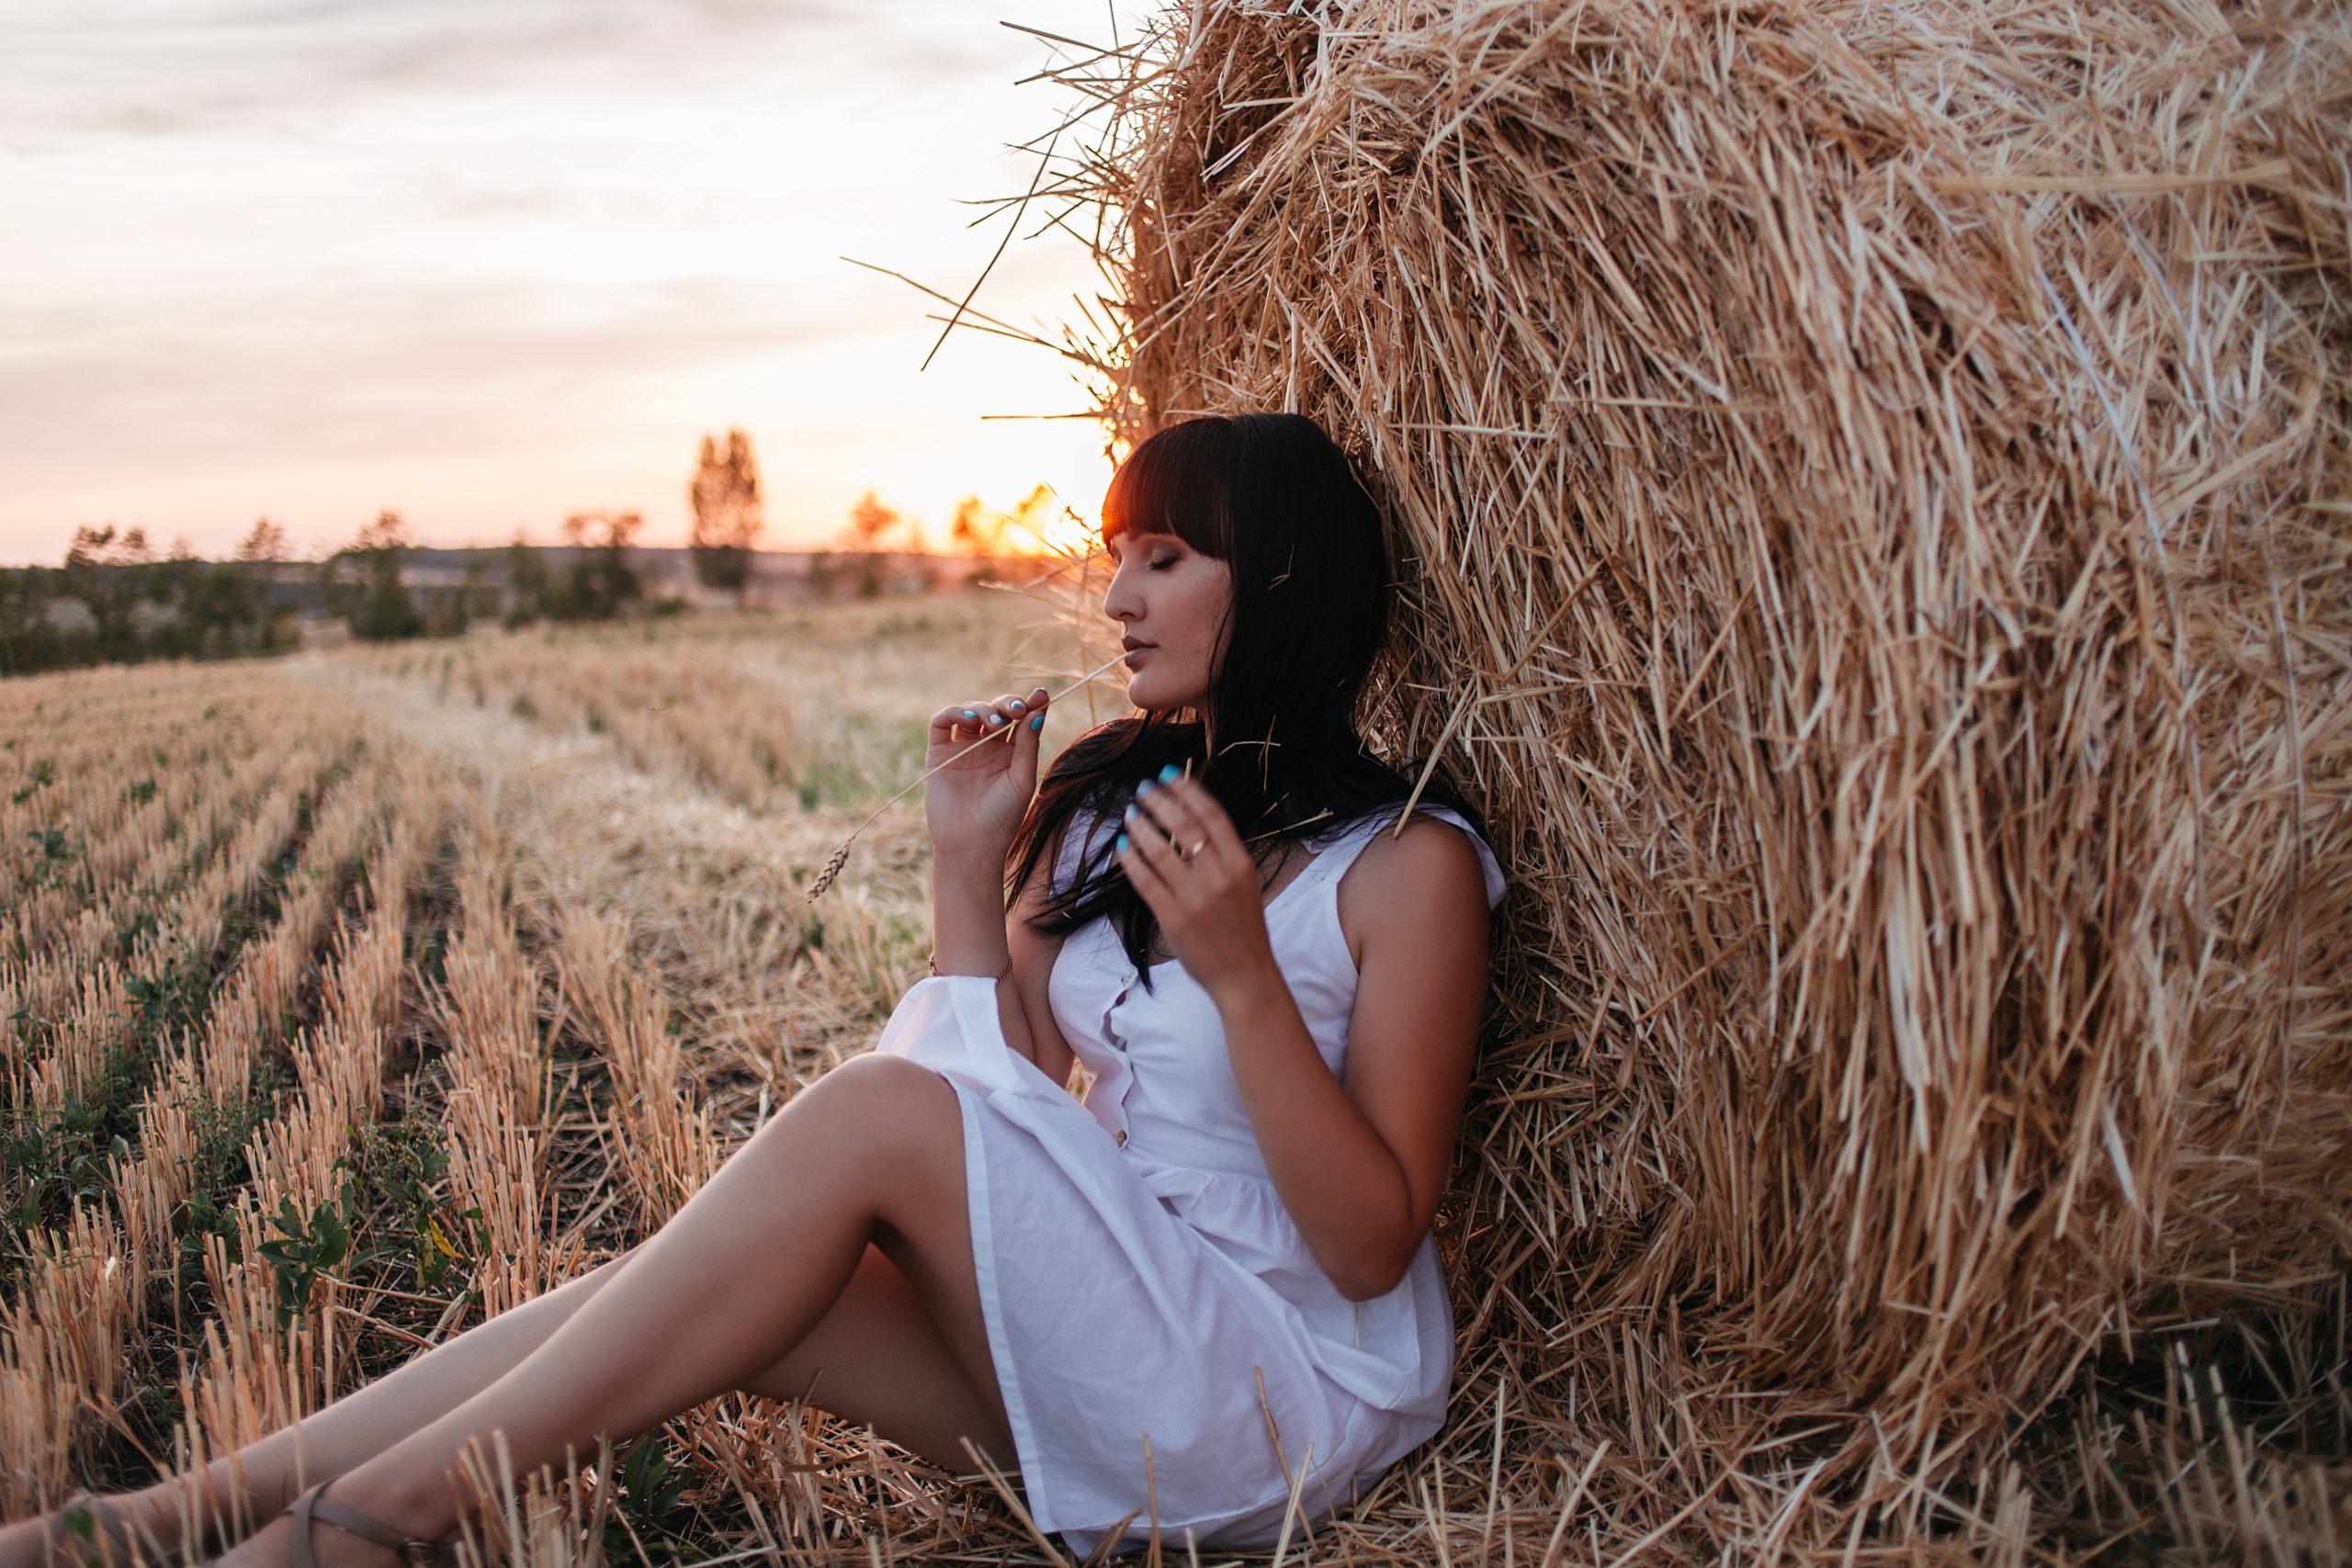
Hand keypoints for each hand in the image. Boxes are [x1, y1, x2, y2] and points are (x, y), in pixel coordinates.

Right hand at [924, 688, 1049, 860]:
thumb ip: (1028, 745)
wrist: (971, 846)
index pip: (1020, 718)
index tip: (1041, 696)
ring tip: (993, 724)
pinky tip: (969, 721)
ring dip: (983, 709)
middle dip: (1007, 704)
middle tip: (1016, 710)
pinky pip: (941, 722)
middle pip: (996, 710)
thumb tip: (1039, 710)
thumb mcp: (1022, 779)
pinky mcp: (938, 752)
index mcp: (1011, 752)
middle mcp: (986, 746)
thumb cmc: (1002, 817)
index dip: (1030, 704)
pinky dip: (953, 713)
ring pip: (970, 710)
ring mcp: (961, 748)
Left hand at [1114, 768, 1279, 1000]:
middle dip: (1159, 801)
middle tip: (1142, 789)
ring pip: (1160, 849)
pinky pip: (1145, 880)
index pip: (1212, 814)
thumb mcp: (1245, 885)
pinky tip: (1124, 848)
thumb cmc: (1243, 929)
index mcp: (1240, 863)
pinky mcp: (1174, 917)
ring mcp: (1195, 897)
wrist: (1246, 976)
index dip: (1187, 789)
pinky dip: (1132, 860)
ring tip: (1130, 814)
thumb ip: (1223, 856)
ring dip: (1140, 826)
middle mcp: (1219, 875)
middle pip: (1184, 824)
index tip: (1169, 775)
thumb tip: (1190, 823)